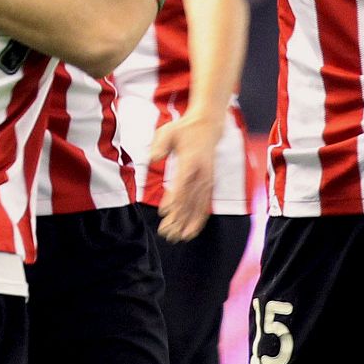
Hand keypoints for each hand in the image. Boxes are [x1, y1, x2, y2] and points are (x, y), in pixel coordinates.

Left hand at [148, 111, 222, 241]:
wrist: (208, 126)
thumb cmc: (184, 129)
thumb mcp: (169, 131)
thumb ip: (160, 145)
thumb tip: (153, 158)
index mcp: (190, 162)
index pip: (181, 185)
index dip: (173, 200)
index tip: (164, 213)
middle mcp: (201, 174)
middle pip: (189, 200)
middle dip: (178, 218)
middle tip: (166, 233)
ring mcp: (207, 180)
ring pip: (197, 206)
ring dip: (188, 223)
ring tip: (178, 237)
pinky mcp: (209, 184)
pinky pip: (205, 205)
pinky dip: (199, 219)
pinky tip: (191, 231)